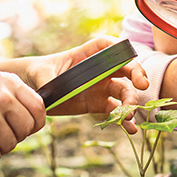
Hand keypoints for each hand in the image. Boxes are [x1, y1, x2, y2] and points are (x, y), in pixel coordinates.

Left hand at [22, 36, 149, 132]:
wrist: (35, 90)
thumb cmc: (38, 72)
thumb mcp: (40, 73)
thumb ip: (46, 78)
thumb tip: (49, 86)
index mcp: (85, 55)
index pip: (106, 45)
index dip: (119, 47)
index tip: (129, 54)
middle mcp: (98, 69)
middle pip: (124, 67)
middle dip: (136, 74)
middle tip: (142, 85)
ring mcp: (101, 87)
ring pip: (123, 91)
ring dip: (130, 101)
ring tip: (129, 116)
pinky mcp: (98, 104)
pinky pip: (115, 111)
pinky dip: (124, 121)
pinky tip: (131, 130)